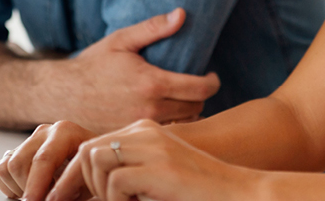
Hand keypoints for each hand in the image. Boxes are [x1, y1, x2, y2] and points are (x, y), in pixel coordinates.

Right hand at [0, 120, 95, 200]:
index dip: (36, 186)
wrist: (93, 158)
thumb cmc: (92, 167)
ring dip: (19, 188)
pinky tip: (28, 189)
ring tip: (40, 193)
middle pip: (19, 164)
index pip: (43, 159)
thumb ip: (70, 188)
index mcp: (65, 132)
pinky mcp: (17, 150)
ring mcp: (29, 140)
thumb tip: (49, 200)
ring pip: (6, 167)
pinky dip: (8, 185)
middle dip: (28, 189)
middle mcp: (44, 132)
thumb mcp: (88, 177)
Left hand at [52, 119, 256, 200]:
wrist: (238, 195)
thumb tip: (92, 186)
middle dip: (87, 184)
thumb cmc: (196, 192)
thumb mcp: (155, 178)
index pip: (93, 145)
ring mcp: (154, 147)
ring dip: (101, 191)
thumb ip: (129, 173)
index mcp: (144, 131)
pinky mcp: (162, 167)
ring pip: (95, 160)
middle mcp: (146, 132)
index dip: (87, 178)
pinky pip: (116, 181)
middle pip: (87, 150)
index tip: (95, 200)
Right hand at [58, 8, 220, 132]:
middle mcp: (150, 110)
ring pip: (183, 124)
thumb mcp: (121, 40)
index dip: (213, 83)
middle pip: (196, 108)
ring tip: (181, 100)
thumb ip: (153, 27)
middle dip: (200, 97)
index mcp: (152, 84)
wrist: (61, 94)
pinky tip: (164, 114)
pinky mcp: (132, 138)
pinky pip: (163, 135)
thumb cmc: (93, 65)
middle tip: (194, 87)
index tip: (211, 77)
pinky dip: (170, 126)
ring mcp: (140, 128)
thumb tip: (182, 14)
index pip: (201, 90)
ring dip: (187, 113)